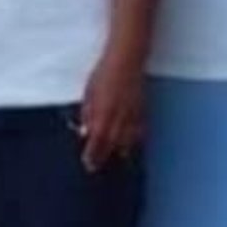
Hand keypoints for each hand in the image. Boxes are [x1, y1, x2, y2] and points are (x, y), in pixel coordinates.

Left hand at [77, 51, 144, 172]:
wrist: (126, 60)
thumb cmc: (103, 74)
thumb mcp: (89, 92)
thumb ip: (88, 112)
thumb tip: (85, 132)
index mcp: (103, 112)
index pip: (97, 139)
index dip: (92, 154)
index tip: (88, 164)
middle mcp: (118, 117)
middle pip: (112, 143)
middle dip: (104, 156)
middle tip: (96, 167)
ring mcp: (132, 114)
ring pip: (127, 140)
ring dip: (120, 150)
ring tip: (116, 159)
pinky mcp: (141, 109)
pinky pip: (139, 130)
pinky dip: (134, 139)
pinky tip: (131, 144)